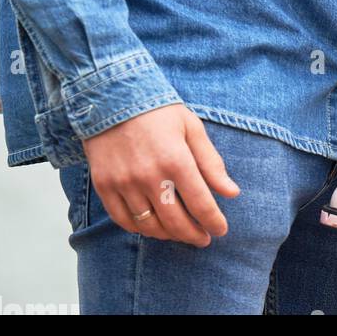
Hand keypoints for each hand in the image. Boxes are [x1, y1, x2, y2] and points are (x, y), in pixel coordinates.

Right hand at [82, 102, 240, 244]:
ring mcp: (124, 183)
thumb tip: (232, 192)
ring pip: (148, 225)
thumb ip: (211, 162)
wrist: (112, 97)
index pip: (200, 204)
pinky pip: (123, 220)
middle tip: (203, 238)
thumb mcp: (191, 128)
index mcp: (176, 160)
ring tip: (179, 233)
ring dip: (167, 234)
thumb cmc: (158, 110)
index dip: (213, 221)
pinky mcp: (104, 186)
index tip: (220, 230)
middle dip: (193, 235)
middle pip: (175, 221)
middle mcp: (149, 176)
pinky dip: (139, 228)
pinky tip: (152, 226)